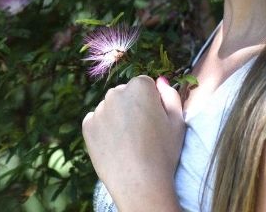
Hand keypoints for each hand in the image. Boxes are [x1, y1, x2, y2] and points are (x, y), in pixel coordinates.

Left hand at [82, 75, 184, 211]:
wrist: (139, 183)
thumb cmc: (163, 153)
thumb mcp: (178, 122)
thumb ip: (170, 96)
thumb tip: (160, 81)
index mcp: (140, 87)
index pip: (145, 85)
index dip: (151, 102)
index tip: (154, 120)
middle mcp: (116, 92)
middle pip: (125, 94)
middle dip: (132, 106)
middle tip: (142, 133)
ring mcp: (100, 108)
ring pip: (110, 108)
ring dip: (117, 117)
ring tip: (128, 143)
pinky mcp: (88, 125)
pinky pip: (97, 121)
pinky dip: (104, 129)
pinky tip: (115, 146)